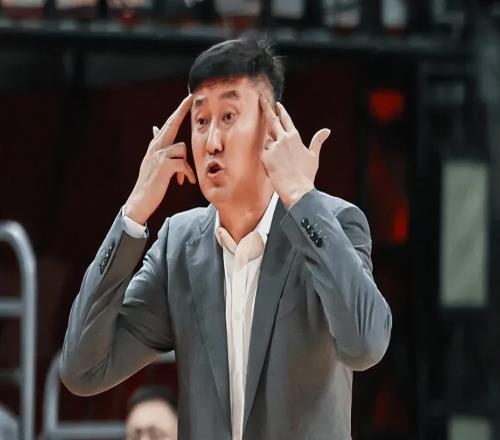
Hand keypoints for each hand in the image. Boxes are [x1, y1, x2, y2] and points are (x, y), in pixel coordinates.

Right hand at [124, 95, 195, 224]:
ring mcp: (158, 155)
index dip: (178, 111)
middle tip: (190, 97)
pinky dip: (186, 173)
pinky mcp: (164, 165)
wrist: (140, 200)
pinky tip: (183, 181)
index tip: (187, 98)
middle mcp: (155, 147)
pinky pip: (183, 163)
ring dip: (186, 164)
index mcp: (155, 146)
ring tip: (182, 177)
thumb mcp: (153, 162)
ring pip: (182, 148)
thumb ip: (157, 146)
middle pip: (171, 124)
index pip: (168, 124)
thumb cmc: (151, 182)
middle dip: (181, 110)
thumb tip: (156, 129)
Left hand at [259, 96, 330, 207]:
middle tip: (261, 100)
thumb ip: (318, 141)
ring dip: (271, 148)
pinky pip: (264, 153)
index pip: (286, 119)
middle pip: (272, 121)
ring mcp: (273, 146)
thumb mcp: (313, 156)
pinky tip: (274, 166)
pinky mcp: (265, 156)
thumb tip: (327, 131)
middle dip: (266, 109)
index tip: (276, 104)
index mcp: (295, 137)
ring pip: (268, 142)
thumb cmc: (306, 174)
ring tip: (280, 161)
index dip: (281, 111)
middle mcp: (283, 138)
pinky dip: (268, 158)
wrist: (297, 188)